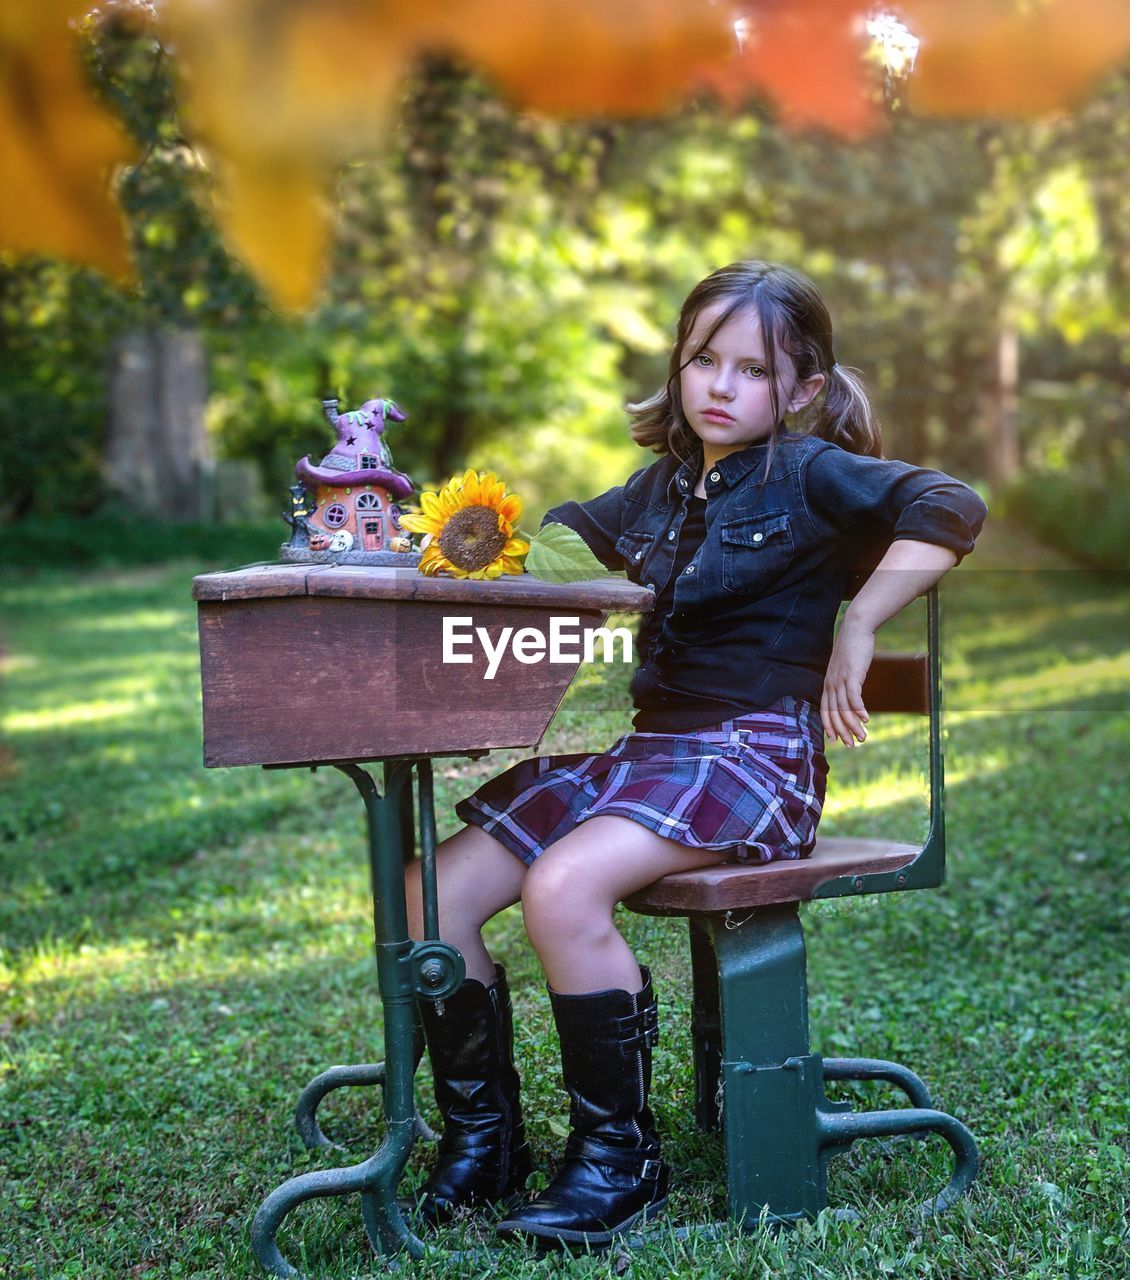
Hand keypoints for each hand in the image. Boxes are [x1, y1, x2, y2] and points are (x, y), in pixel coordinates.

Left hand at [821, 617, 873, 747]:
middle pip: (834, 713)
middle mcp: (831, 684)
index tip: (836, 740)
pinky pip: (853, 696)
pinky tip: (866, 719)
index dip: (829, 726)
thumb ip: (845, 682)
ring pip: (844, 709)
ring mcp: (840, 679)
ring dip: (854, 725)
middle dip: (843, 731)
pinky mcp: (852, 674)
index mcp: (828, 684)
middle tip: (852, 745)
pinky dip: (859, 710)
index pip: (825, 710)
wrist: (855, 628)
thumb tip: (850, 694)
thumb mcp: (845, 668)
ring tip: (863, 737)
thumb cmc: (852, 649)